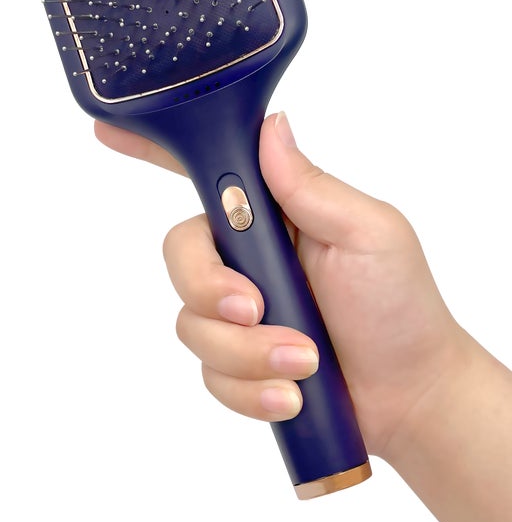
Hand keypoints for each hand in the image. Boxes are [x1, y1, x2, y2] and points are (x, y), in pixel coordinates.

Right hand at [95, 111, 461, 459]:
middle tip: (255, 309)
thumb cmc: (400, 306)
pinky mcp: (236, 364)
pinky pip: (209, 375)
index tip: (110, 132)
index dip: (154, 150)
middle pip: (180, 254)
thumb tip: (271, 125)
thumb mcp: (368, 234)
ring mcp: (237, 312)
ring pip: (191, 323)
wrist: (410, 396)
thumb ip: (311, 187)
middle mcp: (246, 256)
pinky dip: (250, 389)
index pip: (207, 170)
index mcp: (273, 214)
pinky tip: (290, 395)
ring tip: (302, 363)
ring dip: (248, 352)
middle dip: (211, 288)